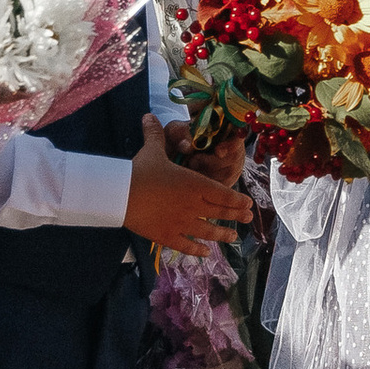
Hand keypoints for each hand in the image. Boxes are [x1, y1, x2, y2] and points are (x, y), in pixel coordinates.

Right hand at [125, 112, 254, 256]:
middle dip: (236, 216)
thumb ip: (155, 134)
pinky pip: (187, 245)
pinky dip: (197, 250)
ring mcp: (182, 223)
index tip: (248, 204)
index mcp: (195, 184)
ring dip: (222, 234)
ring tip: (232, 237)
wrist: (122, 194)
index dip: (237, 200)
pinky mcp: (168, 235)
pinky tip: (205, 253)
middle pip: (220, 212)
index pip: (223, 193)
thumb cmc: (140, 170)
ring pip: (208, 231)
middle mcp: (194, 205)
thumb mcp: (152, 150)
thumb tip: (149, 115)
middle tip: (247, 219)